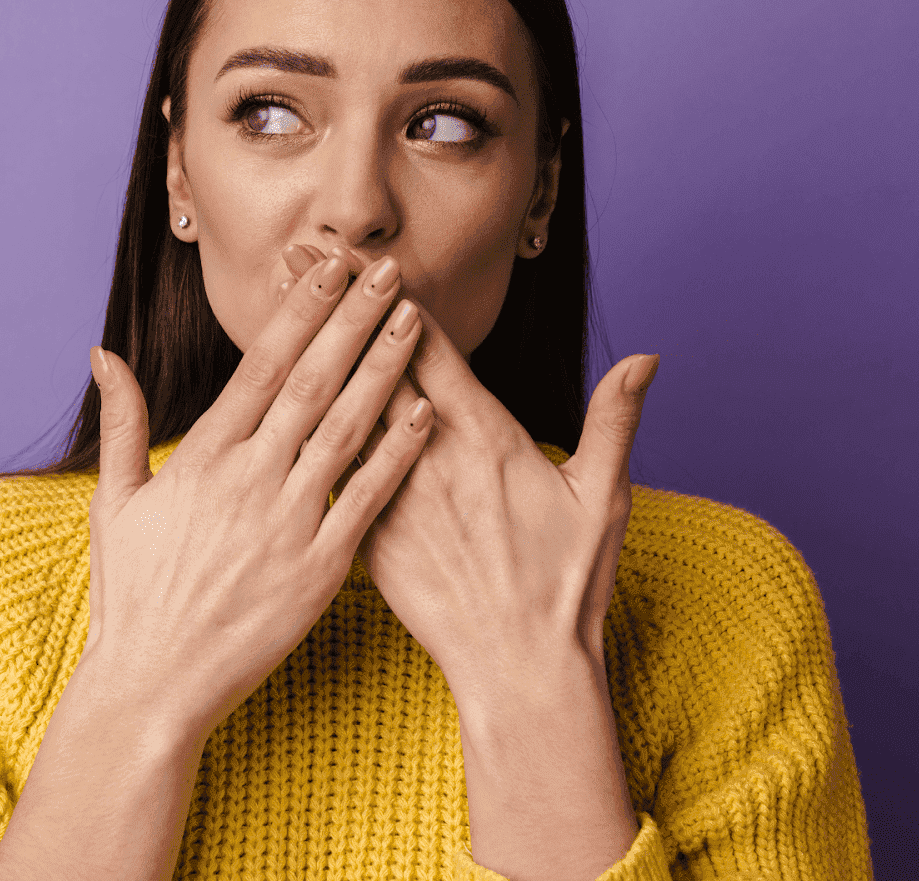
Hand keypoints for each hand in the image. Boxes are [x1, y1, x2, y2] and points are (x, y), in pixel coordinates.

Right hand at [80, 250, 433, 740]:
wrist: (153, 683)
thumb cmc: (133, 594)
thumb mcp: (114, 502)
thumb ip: (123, 421)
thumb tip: (103, 352)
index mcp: (202, 456)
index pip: (259, 365)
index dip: (299, 311)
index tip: (328, 267)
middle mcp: (247, 478)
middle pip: (311, 381)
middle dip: (353, 319)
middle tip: (388, 270)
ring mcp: (286, 522)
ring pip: (345, 429)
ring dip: (384, 370)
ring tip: (414, 321)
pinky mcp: (319, 568)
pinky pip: (367, 500)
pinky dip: (398, 454)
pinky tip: (427, 413)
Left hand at [281, 246, 658, 690]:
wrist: (520, 669)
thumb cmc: (567, 584)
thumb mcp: (605, 497)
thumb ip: (615, 420)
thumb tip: (646, 356)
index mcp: (484, 437)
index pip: (427, 347)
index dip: (387, 294)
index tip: (357, 249)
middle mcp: (430, 458)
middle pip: (371, 363)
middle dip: (334, 303)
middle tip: (297, 250)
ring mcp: (393, 496)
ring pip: (339, 409)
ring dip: (306, 351)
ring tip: (274, 303)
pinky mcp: (368, 536)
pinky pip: (329, 471)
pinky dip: (301, 427)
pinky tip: (272, 400)